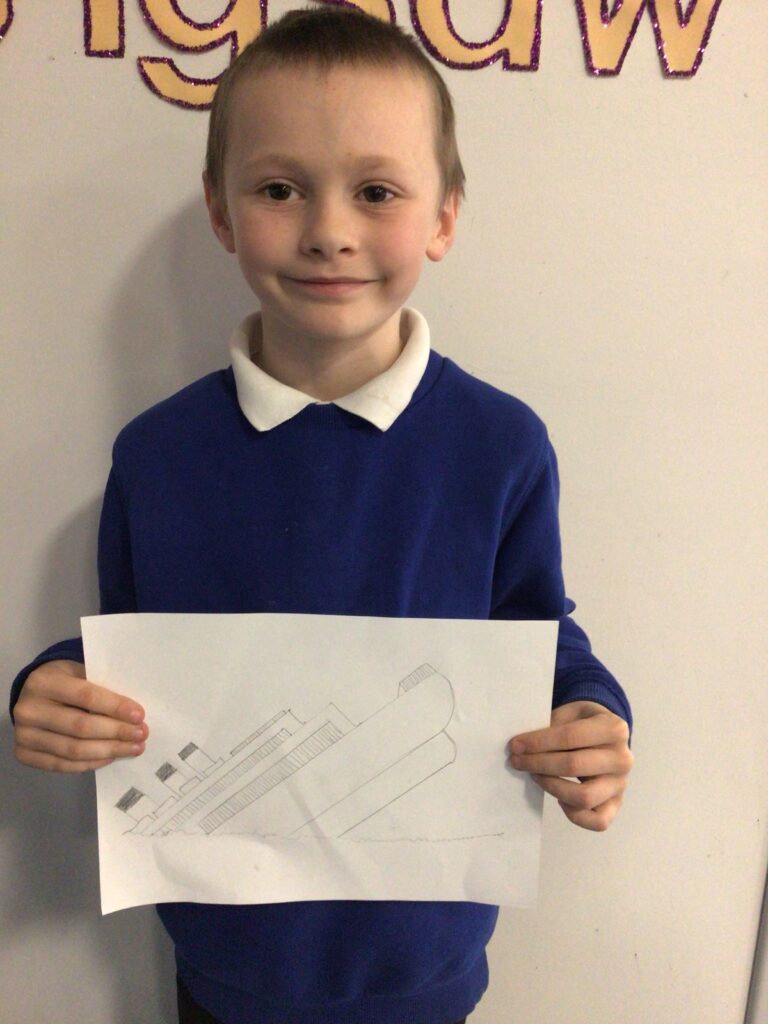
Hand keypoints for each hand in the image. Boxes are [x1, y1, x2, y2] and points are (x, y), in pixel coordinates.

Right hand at [13, 659, 147, 772]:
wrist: (33, 693)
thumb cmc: (66, 680)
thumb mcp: (80, 672)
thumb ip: (101, 688)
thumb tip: (134, 715)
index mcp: (44, 682)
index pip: (86, 696)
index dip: (115, 707)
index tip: (139, 716)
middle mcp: (28, 709)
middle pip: (80, 727)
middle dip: (116, 732)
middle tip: (141, 735)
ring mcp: (23, 735)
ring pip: (73, 750)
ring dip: (108, 751)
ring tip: (132, 748)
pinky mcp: (24, 754)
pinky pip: (61, 765)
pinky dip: (90, 763)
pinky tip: (110, 757)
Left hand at [508, 701, 631, 831]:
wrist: (607, 735)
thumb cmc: (583, 722)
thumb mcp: (571, 713)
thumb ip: (551, 726)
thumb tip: (522, 747)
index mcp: (614, 729)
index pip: (570, 737)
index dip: (539, 742)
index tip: (516, 745)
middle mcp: (623, 758)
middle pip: (574, 765)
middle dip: (538, 763)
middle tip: (517, 761)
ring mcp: (621, 784)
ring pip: (584, 797)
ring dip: (551, 787)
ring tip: (535, 776)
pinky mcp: (617, 804)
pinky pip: (598, 821)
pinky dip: (574, 814)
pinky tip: (560, 798)